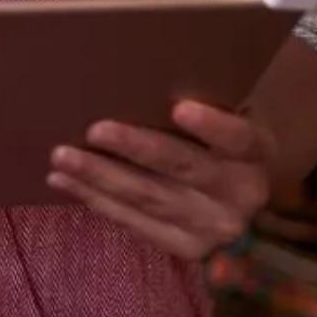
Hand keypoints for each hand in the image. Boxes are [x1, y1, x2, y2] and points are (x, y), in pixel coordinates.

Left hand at [47, 101, 275, 259]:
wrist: (239, 199)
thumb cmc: (217, 141)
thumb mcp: (227, 118)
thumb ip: (200, 100)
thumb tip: (135, 69)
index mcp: (254, 152)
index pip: (238, 138)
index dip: (212, 125)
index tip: (181, 108)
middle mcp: (239, 193)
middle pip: (182, 167)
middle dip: (135, 148)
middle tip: (94, 130)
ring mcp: (212, 226)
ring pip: (149, 198)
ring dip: (99, 176)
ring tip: (61, 157)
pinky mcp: (187, 247)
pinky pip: (135, 223)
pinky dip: (96, 200)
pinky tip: (64, 181)